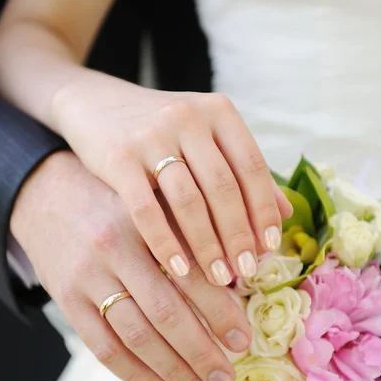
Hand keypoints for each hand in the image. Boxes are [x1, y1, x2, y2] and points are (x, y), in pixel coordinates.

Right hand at [11, 151, 251, 380]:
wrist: (47, 195)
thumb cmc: (117, 203)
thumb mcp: (154, 202)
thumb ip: (191, 231)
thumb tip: (239, 278)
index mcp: (148, 222)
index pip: (192, 275)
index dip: (222, 313)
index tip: (243, 341)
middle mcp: (116, 249)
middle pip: (166, 314)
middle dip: (201, 353)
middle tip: (226, 377)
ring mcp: (88, 278)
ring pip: (136, 336)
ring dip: (173, 370)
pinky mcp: (67, 300)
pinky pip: (103, 347)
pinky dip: (134, 373)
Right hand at [52, 73, 291, 286]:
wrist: (94, 103)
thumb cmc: (160, 130)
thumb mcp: (204, 138)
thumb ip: (243, 170)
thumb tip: (285, 212)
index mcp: (218, 112)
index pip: (252, 166)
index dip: (264, 210)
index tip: (271, 247)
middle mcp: (189, 118)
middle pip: (224, 186)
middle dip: (239, 234)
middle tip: (247, 271)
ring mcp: (151, 136)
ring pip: (189, 200)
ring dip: (208, 244)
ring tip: (220, 277)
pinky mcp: (118, 157)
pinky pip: (146, 209)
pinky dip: (166, 242)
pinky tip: (179, 269)